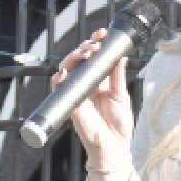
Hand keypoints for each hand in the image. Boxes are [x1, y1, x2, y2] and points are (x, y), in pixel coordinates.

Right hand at [52, 28, 133, 167]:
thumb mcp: (122, 96)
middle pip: (78, 60)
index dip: (95, 42)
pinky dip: (59, 81)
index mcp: (99, 80)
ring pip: (66, 70)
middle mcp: (86, 85)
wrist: (116, 148)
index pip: (93, 57)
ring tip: (86, 53)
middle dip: (84, 47)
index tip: (103, 33)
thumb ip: (118, 77)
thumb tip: (121, 55)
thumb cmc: (118, 123)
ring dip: (73, 59)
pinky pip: (60, 91)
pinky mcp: (71, 106)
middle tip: (95, 44)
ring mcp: (77, 94)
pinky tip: (64, 73)